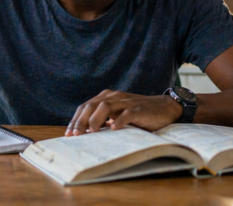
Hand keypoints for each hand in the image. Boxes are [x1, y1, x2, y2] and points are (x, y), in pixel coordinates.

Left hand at [65, 90, 182, 135]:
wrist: (163, 108)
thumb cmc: (137, 114)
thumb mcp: (117, 115)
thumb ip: (103, 119)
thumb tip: (85, 133)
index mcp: (106, 97)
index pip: (85, 106)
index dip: (76, 119)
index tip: (69, 133)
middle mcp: (114, 97)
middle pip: (92, 105)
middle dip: (81, 120)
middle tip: (75, 135)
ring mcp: (126, 102)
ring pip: (106, 106)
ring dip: (96, 119)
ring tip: (91, 132)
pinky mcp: (138, 109)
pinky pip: (127, 113)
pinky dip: (119, 120)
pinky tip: (114, 129)